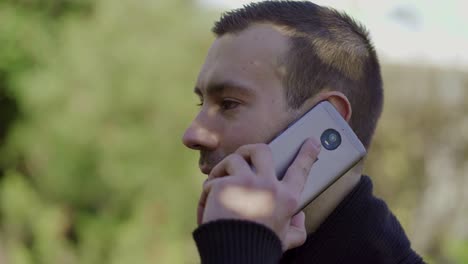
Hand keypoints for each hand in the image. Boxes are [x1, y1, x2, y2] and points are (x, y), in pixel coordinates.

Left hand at [197, 138, 320, 250]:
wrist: (235, 255)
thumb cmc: (259, 247)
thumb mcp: (284, 240)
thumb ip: (296, 229)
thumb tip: (300, 217)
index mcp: (287, 198)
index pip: (300, 170)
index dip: (308, 154)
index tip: (312, 141)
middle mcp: (269, 186)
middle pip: (262, 150)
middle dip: (249, 150)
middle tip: (242, 158)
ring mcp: (246, 183)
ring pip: (234, 159)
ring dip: (222, 170)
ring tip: (216, 185)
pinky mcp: (224, 186)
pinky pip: (213, 180)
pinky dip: (208, 192)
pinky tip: (207, 207)